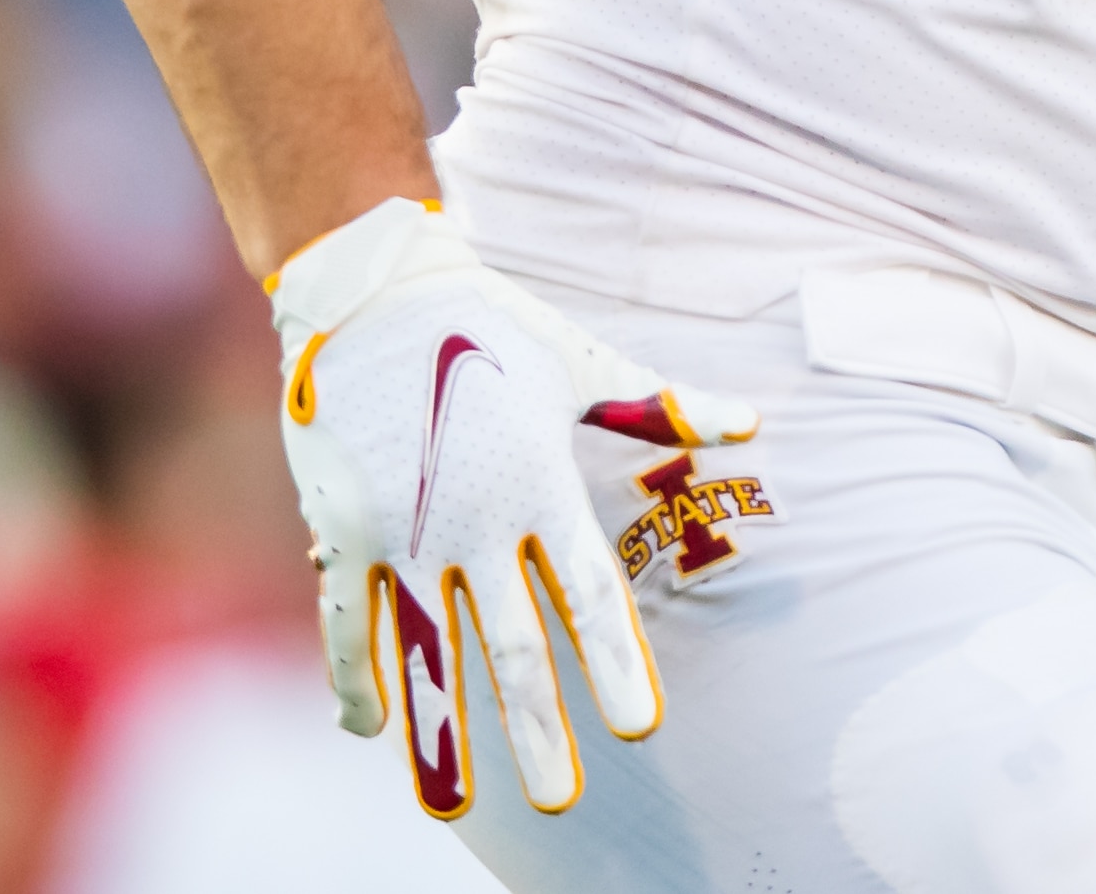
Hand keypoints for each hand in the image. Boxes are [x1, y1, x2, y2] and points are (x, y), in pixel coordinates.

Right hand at [269, 199, 757, 817]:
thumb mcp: (583, 361)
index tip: (640, 728)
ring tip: (450, 807)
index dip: (616, 663)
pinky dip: (357, 676)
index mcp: (541, 481)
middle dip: (539, 728)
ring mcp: (403, 528)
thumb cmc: (491, 326)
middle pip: (515, 643)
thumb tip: (753, 422)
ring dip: (440, 730)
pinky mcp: (342, 528)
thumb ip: (660, 406)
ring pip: (427, 649)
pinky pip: (349, 621)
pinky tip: (369, 732)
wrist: (374, 289)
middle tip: (563, 800)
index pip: (589, 592)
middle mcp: (474, 517)